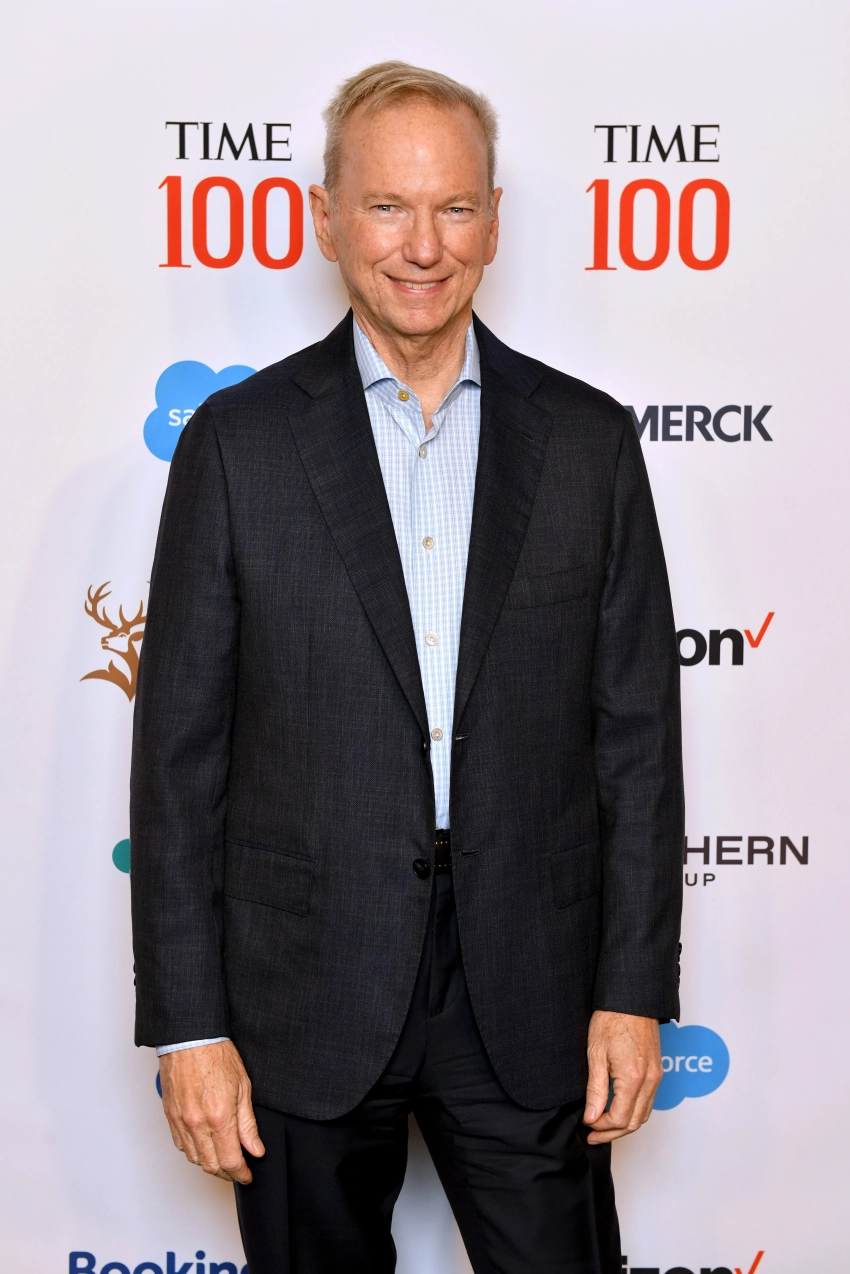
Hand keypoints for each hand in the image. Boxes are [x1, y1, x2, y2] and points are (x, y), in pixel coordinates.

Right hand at [158, 1040, 264, 1181]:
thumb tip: (255, 1148)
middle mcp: (197, 1124)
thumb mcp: (243, 1087)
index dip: (242, 1174)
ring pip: (195, 1159)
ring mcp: (181, 1122)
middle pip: (212, 1166)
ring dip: (210, 1164)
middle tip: (238, 1170)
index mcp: (219, 1118)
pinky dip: (194, 1152)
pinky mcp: (170, 1117)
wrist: (189, 1038)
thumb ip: (248, 1123)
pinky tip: (204, 1145)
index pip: (231, 1161)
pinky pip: (181, 1145)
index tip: (248, 1175)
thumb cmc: (216, 1055)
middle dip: (227, 1173)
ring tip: (223, 1158)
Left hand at [583, 1010, 661, 1143]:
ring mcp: (657, 1076)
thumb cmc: (612, 1019)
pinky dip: (634, 1112)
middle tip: (592, 1134)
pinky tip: (618, 1109)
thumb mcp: (596, 1054)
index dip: (601, 1126)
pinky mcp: (658, 1070)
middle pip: (634, 1122)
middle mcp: (650, 1080)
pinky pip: (648, 1101)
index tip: (587, 1122)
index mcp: (634, 1077)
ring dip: (624, 1124)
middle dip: (612, 1132)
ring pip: (644, 1115)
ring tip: (602, 1126)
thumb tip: (592, 1116)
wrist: (631, 998)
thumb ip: (596, 1089)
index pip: (620, 1118)